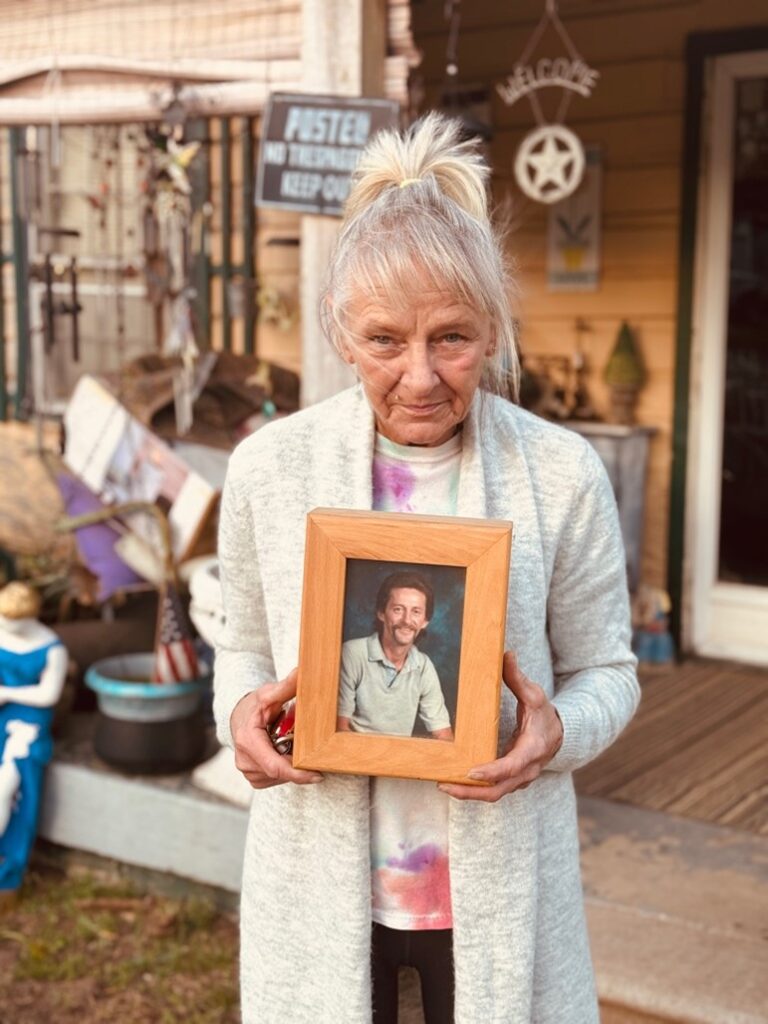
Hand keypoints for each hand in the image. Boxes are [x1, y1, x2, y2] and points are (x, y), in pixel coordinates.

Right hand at [230, 668, 323, 789]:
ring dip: (293, 765)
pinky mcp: (253, 777)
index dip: (297, 773)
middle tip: (315, 752)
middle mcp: (245, 760)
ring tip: (296, 746)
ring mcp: (248, 771)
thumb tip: (302, 672)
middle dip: (299, 765)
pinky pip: (275, 778)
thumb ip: (286, 686)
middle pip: (280, 773)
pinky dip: (286, 768)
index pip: (275, 766)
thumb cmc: (254, 705)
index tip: (317, 774)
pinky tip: (287, 753)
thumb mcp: (269, 694)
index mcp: (248, 741)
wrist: (239, 716)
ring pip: (279, 777)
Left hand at [438, 651, 562, 802]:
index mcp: (532, 749)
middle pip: (497, 790)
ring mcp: (519, 779)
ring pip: (493, 794)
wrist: (559, 735)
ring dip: (468, 794)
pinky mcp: (511, 781)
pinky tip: (453, 782)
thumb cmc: (544, 714)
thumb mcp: (535, 694)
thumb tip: (506, 654)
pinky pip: (492, 790)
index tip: (471, 772)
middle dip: (470, 792)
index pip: (512, 766)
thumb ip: (518, 678)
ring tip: (442, 784)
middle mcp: (526, 770)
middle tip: (444, 785)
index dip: (492, 771)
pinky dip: (473, 790)